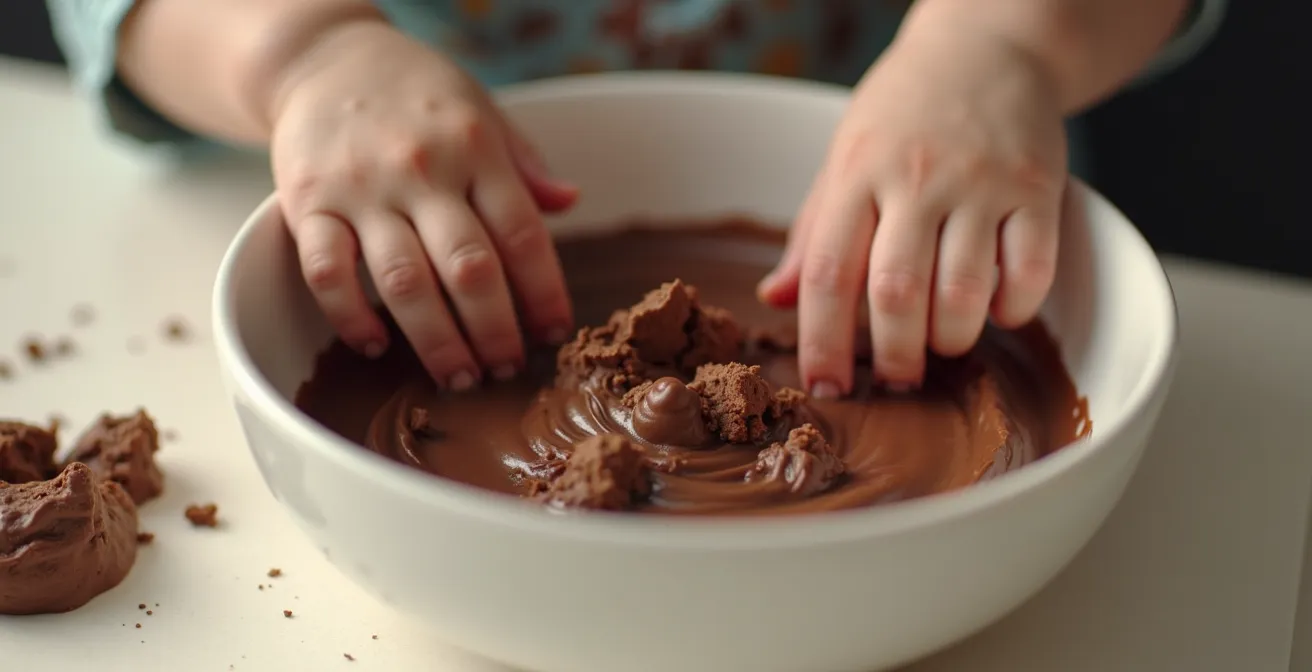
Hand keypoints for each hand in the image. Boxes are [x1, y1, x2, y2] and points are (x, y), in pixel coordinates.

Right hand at [270, 21, 577, 389]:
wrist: (324, 56)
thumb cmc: (416, 92)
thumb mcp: (483, 112)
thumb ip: (524, 164)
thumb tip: (570, 203)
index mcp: (476, 149)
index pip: (522, 235)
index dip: (544, 293)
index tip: (554, 333)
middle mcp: (422, 170)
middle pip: (469, 270)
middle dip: (495, 333)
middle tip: (507, 370)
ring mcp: (362, 190)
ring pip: (404, 283)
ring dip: (437, 342)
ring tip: (459, 377)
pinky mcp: (307, 203)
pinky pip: (327, 273)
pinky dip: (351, 317)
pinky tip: (376, 345)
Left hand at [757, 34, 1067, 395]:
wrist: (985, 46)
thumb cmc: (902, 114)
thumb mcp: (843, 160)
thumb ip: (812, 234)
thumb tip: (775, 300)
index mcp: (856, 174)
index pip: (829, 273)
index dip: (823, 343)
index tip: (826, 387)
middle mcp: (915, 177)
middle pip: (895, 293)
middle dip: (892, 357)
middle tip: (894, 381)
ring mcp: (980, 181)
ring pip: (963, 291)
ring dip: (951, 341)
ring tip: (942, 348)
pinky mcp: (1037, 186)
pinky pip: (1030, 270)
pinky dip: (1013, 309)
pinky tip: (997, 311)